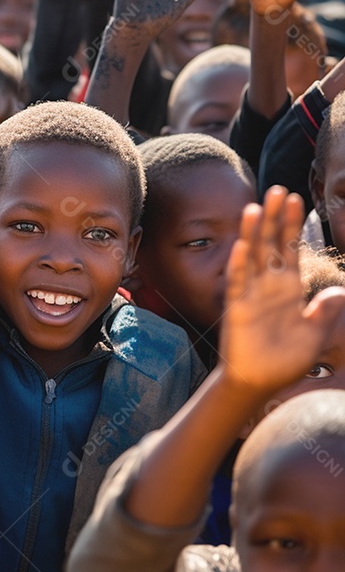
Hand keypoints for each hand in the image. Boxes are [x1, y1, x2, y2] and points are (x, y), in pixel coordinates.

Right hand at [219, 186, 344, 393]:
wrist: (260, 382)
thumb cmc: (284, 359)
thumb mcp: (315, 333)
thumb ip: (325, 310)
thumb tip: (338, 291)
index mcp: (288, 288)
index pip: (290, 248)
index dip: (292, 224)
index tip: (296, 198)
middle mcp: (268, 286)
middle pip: (270, 244)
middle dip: (275, 217)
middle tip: (277, 189)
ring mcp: (251, 295)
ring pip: (252, 256)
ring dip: (254, 233)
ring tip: (256, 207)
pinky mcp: (236, 308)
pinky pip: (238, 282)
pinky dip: (239, 264)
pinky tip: (242, 245)